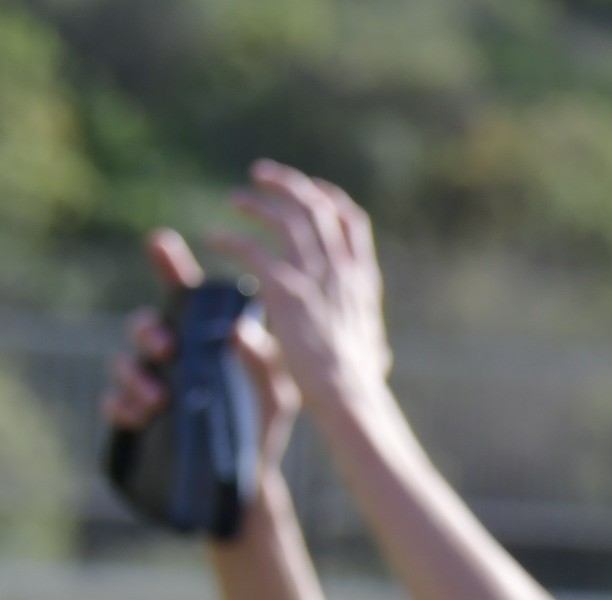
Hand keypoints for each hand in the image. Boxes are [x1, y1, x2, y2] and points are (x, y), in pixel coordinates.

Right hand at [100, 232, 303, 503]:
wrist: (251, 476)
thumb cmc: (265, 422)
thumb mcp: (278, 392)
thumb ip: (264, 361)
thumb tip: (242, 330)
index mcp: (204, 337)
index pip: (182, 293)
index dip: (169, 264)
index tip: (162, 242)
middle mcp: (171, 354)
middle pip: (143, 325)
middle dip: (148, 330)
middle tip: (167, 346)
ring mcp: (149, 382)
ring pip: (123, 363)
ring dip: (134, 375)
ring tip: (157, 397)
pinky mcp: (136, 416)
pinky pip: (114, 403)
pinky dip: (120, 406)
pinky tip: (137, 415)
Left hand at [216, 163, 393, 424]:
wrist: (348, 395)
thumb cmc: (360, 386)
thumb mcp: (375, 356)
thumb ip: (373, 345)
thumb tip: (382, 354)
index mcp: (362, 281)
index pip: (352, 223)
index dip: (330, 199)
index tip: (312, 189)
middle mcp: (341, 271)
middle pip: (316, 208)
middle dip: (288, 184)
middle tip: (262, 175)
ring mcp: (314, 278)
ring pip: (285, 219)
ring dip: (257, 203)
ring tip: (235, 199)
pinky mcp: (286, 291)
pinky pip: (253, 250)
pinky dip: (231, 240)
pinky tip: (213, 239)